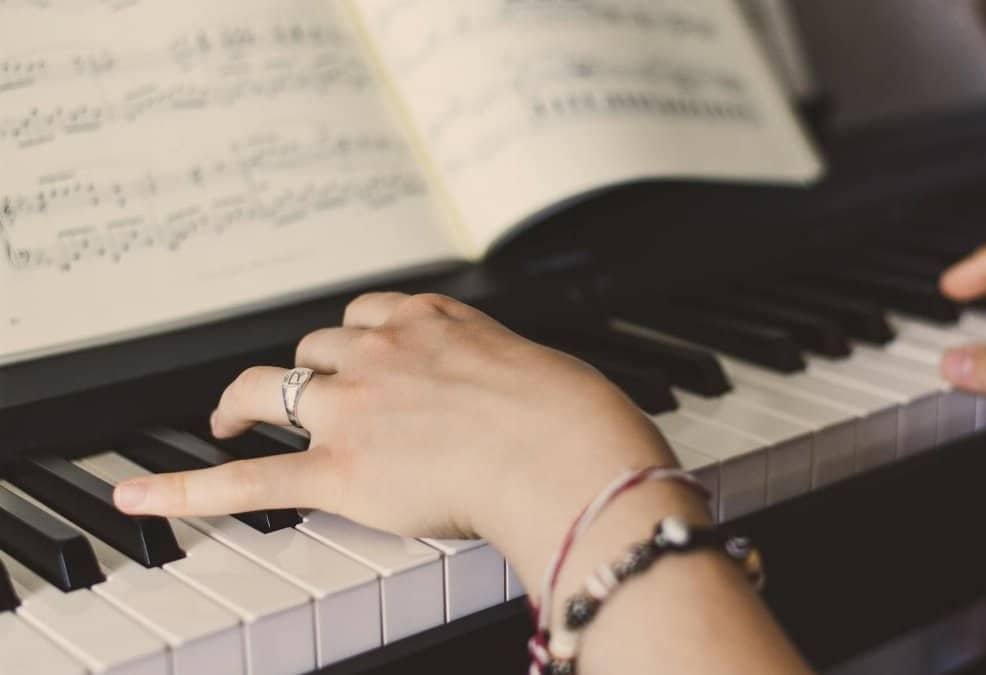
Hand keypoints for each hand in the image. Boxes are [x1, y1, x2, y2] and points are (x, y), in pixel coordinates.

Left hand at [114, 292, 685, 591]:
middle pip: (317, 346)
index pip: (370, 312)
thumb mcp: (542, 367)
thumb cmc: (573, 415)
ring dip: (250, 400)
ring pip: (275, 387)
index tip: (352, 348)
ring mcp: (356, 407)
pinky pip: (251, 478)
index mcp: (434, 322)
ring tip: (229, 418)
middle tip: (290, 391)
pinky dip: (187, 490)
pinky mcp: (341, 469)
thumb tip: (527, 396)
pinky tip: (143, 498)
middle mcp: (385, 352)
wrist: (566, 451)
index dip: (353, 334)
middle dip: (304, 367)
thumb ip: (507, 374)